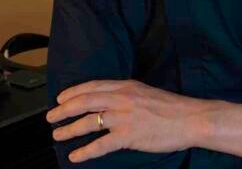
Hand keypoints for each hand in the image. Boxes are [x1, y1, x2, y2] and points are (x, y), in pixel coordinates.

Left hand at [46, 79, 203, 162]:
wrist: (190, 119)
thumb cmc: (171, 108)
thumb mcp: (145, 92)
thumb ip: (125, 94)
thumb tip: (108, 101)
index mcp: (125, 86)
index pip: (92, 86)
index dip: (73, 92)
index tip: (61, 99)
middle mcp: (121, 98)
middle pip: (84, 102)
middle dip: (64, 110)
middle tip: (51, 117)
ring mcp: (123, 117)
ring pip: (88, 122)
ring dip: (70, 130)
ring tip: (57, 136)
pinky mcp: (128, 136)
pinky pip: (101, 145)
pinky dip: (85, 151)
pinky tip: (75, 157)